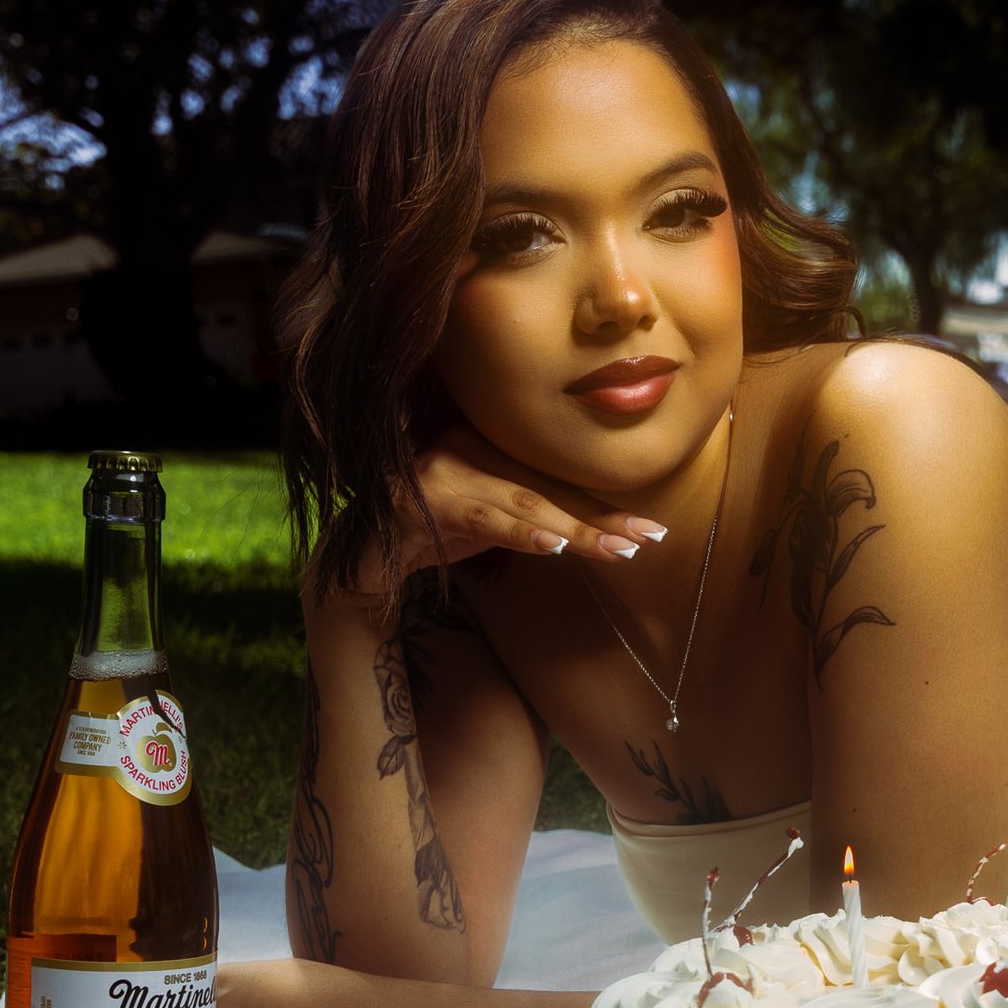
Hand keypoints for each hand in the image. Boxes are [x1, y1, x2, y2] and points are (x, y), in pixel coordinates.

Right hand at [333, 423, 661, 599]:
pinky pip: (481, 516)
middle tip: (647, 540)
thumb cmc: (432, 537)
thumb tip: (597, 529)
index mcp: (487, 444)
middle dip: (600, 520)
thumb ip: (535, 517)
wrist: (359, 563)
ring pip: (522, 503)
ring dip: (573, 530)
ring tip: (615, 549)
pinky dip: (520, 532)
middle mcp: (465, 446)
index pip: (555, 482)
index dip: (603, 508)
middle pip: (547, 489)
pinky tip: (554, 545)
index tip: (649, 531)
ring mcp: (441, 470)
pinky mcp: (420, 500)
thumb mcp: (492, 525)